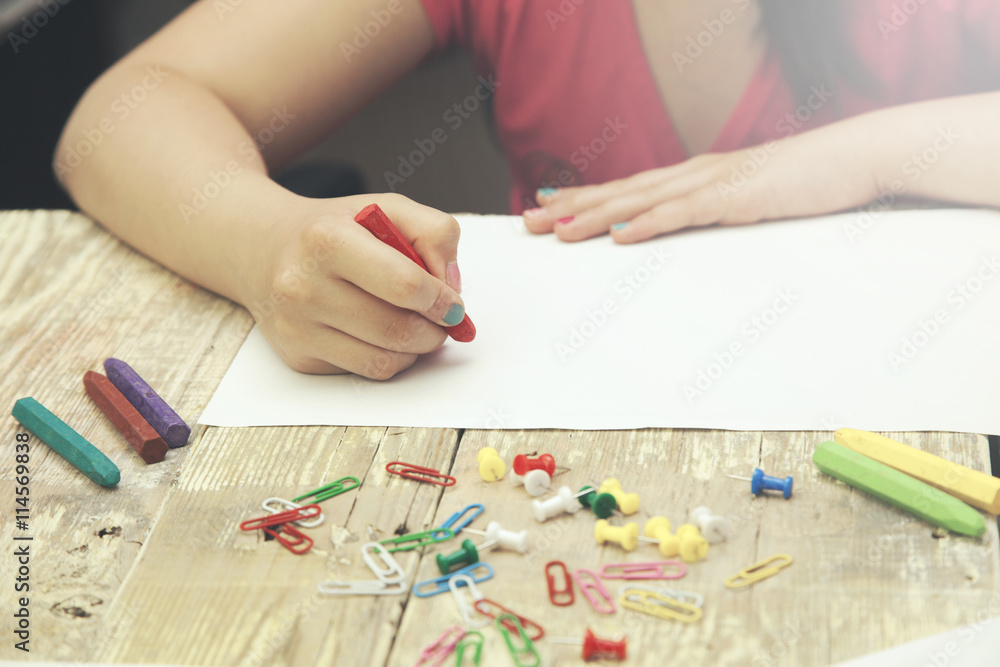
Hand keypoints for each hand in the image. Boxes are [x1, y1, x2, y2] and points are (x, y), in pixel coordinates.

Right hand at [242, 193, 466, 378]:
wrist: (264, 249)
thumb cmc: (334, 229)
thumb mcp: (385, 208)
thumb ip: (433, 233)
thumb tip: (451, 285)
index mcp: (327, 239)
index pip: (404, 285)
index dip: (441, 300)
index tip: (454, 305)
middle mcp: (303, 285)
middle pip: (397, 329)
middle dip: (434, 331)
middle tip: (442, 322)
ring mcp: (297, 326)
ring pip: (383, 360)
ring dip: (416, 350)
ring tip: (418, 328)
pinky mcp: (298, 356)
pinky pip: (364, 371)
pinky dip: (388, 359)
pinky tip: (385, 336)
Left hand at [522, 131, 879, 242]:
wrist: (850, 156)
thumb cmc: (799, 179)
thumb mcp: (742, 196)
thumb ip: (708, 208)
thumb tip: (675, 224)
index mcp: (690, 175)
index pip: (626, 187)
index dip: (583, 197)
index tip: (547, 208)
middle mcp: (691, 173)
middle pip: (619, 192)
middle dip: (572, 207)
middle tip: (529, 222)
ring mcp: (711, 182)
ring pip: (641, 201)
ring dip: (596, 216)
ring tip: (558, 229)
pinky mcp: (735, 196)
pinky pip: (684, 213)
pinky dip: (649, 224)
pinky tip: (620, 236)